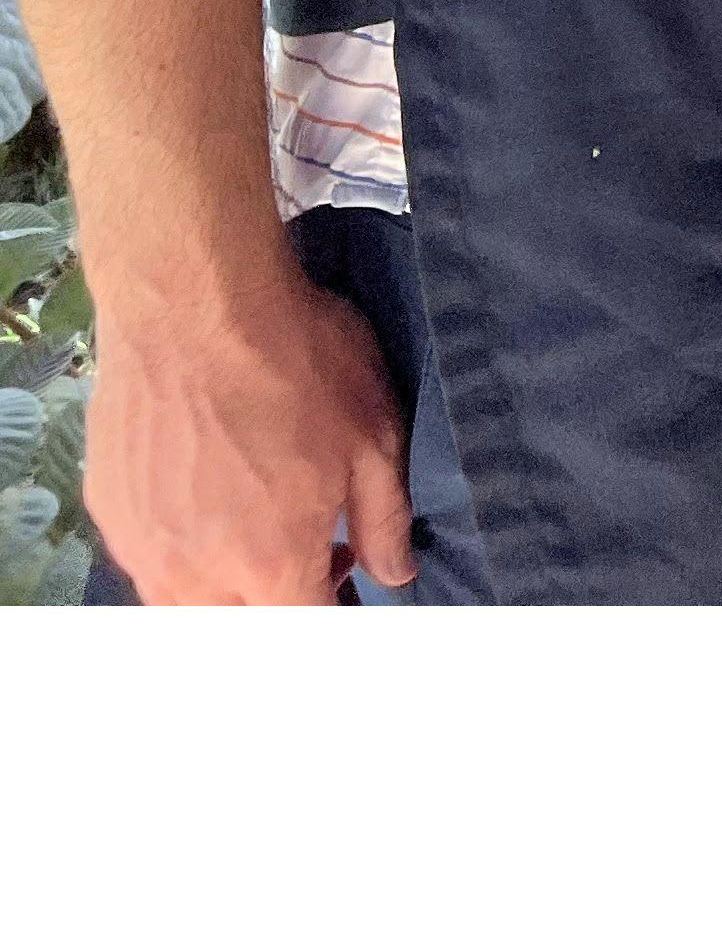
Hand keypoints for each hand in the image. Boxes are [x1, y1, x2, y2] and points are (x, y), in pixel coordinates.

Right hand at [88, 268, 415, 603]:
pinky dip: (188, 548)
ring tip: (267, 519)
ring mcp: (143, 547)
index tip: (351, 580)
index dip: (337, 612)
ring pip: (189, 605)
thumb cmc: (296, 362)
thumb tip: (395, 573)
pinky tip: (215, 491)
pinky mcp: (111, 512)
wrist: (194, 305)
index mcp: (270, 565)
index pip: (305, 631)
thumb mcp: (373, 435)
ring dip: (232, 584)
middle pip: (241, 629)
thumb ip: (385, 518)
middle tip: (321, 549)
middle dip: (283, 604)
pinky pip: (152, 560)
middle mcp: (196, 576)